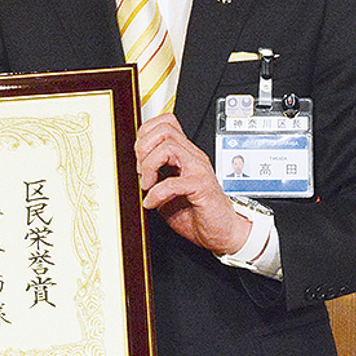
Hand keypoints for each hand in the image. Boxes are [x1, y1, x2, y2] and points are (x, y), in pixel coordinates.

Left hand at [136, 114, 250, 254]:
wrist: (221, 232)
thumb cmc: (196, 213)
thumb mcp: (165, 190)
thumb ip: (152, 176)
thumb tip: (133, 169)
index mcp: (184, 154)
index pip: (165, 123)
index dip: (145, 135)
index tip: (139, 158)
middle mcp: (193, 157)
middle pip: (164, 129)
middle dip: (143, 148)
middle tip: (141, 171)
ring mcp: (199, 169)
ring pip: (168, 147)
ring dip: (149, 166)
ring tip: (147, 185)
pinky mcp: (203, 187)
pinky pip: (173, 182)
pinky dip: (156, 193)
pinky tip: (152, 203)